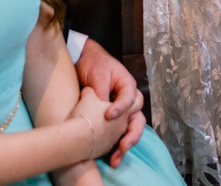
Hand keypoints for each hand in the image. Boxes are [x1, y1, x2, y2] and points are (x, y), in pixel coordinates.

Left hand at [75, 39, 145, 165]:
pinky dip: (115, 146)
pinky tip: (109, 158)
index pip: (129, 99)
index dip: (121, 108)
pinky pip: (117, 134)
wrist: (83, 62)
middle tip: (122, 146)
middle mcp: (128, 100)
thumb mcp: (97, 76)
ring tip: (115, 159)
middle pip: (137, 119)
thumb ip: (102, 94)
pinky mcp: (113, 120)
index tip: (108, 116)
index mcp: (127, 85)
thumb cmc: (93, 65)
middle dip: (131, 135)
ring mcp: (122, 112)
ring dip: (125, 145)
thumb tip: (103, 115)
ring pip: (130, 130)